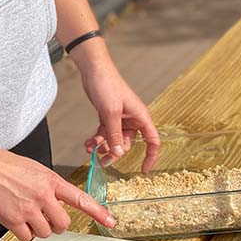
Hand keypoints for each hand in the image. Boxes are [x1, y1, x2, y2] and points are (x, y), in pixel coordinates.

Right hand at [0, 148, 115, 240]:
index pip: (81, 198)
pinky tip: (14, 219)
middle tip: (46, 218)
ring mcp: (29, 209)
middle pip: (63, 223)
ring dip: (38, 229)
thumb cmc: (5, 165)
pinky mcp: (13, 220)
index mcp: (51, 181)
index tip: (111, 221)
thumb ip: (49, 186)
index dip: (98, 212)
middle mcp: (43, 195)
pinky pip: (27, 237)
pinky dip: (22, 232)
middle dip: (56, 225)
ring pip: (45, 233)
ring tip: (25, 215)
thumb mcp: (35, 170)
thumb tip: (57, 202)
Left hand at [79, 54, 159, 172]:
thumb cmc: (107, 85)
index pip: (152, 141)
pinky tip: (88, 143)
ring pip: (114, 140)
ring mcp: (120, 119)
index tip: (143, 170)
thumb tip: (118, 154)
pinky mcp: (108, 117)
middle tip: (101, 161)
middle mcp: (132, 120)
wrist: (94, 70)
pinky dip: (97, 139)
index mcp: (140, 117)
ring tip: (90, 148)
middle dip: (114, 153)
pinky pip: (105, 134)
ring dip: (103, 146)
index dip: (150, 156)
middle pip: (127, 144)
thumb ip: (114, 135)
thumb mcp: (110, 113)